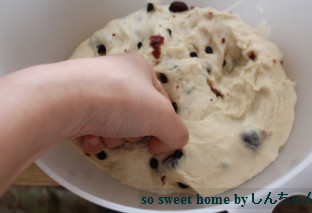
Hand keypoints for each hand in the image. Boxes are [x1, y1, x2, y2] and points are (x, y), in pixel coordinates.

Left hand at [63, 54, 188, 153]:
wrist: (64, 99)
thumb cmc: (119, 99)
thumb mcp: (161, 116)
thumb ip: (176, 132)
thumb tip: (164, 145)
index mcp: (139, 68)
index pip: (161, 102)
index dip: (163, 124)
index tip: (157, 144)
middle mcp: (115, 75)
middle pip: (136, 116)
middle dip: (132, 131)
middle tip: (126, 131)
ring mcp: (92, 89)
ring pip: (114, 124)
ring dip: (112, 136)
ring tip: (103, 131)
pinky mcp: (73, 104)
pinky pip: (92, 128)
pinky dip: (93, 138)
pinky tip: (88, 136)